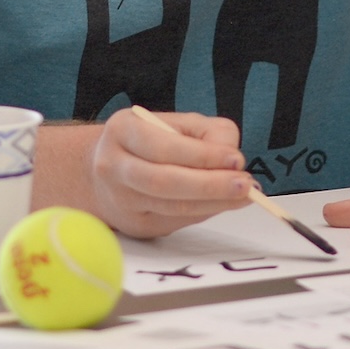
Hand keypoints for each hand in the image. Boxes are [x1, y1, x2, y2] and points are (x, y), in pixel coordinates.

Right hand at [69, 109, 250, 238]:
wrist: (104, 172)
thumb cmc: (150, 142)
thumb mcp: (175, 123)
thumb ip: (207, 133)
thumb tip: (232, 160)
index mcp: (122, 131)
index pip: (163, 146)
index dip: (202, 155)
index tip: (236, 159)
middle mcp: (113, 166)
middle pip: (163, 181)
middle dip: (210, 185)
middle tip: (245, 185)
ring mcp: (120, 200)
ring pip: (171, 206)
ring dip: (213, 203)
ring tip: (243, 195)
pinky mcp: (134, 225)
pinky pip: (174, 221)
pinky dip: (203, 212)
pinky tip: (222, 203)